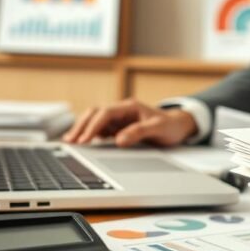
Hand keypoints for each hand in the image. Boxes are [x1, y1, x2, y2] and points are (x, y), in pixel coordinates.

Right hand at [62, 99, 198, 147]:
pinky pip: (100, 129)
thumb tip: (119, 140)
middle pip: (95, 114)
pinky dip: (90, 134)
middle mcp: (122, 111)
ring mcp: (119, 119)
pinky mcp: (118, 127)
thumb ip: (140, 132)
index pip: (105, 113)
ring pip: (95, 120)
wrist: (178, 127)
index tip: (85, 139)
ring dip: (83, 129)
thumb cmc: (170, 126)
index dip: (93, 126)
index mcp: (130, 107)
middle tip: (71, 141)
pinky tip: (83, 143)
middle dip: (81, 126)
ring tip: (71, 142)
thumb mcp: (159, 129)